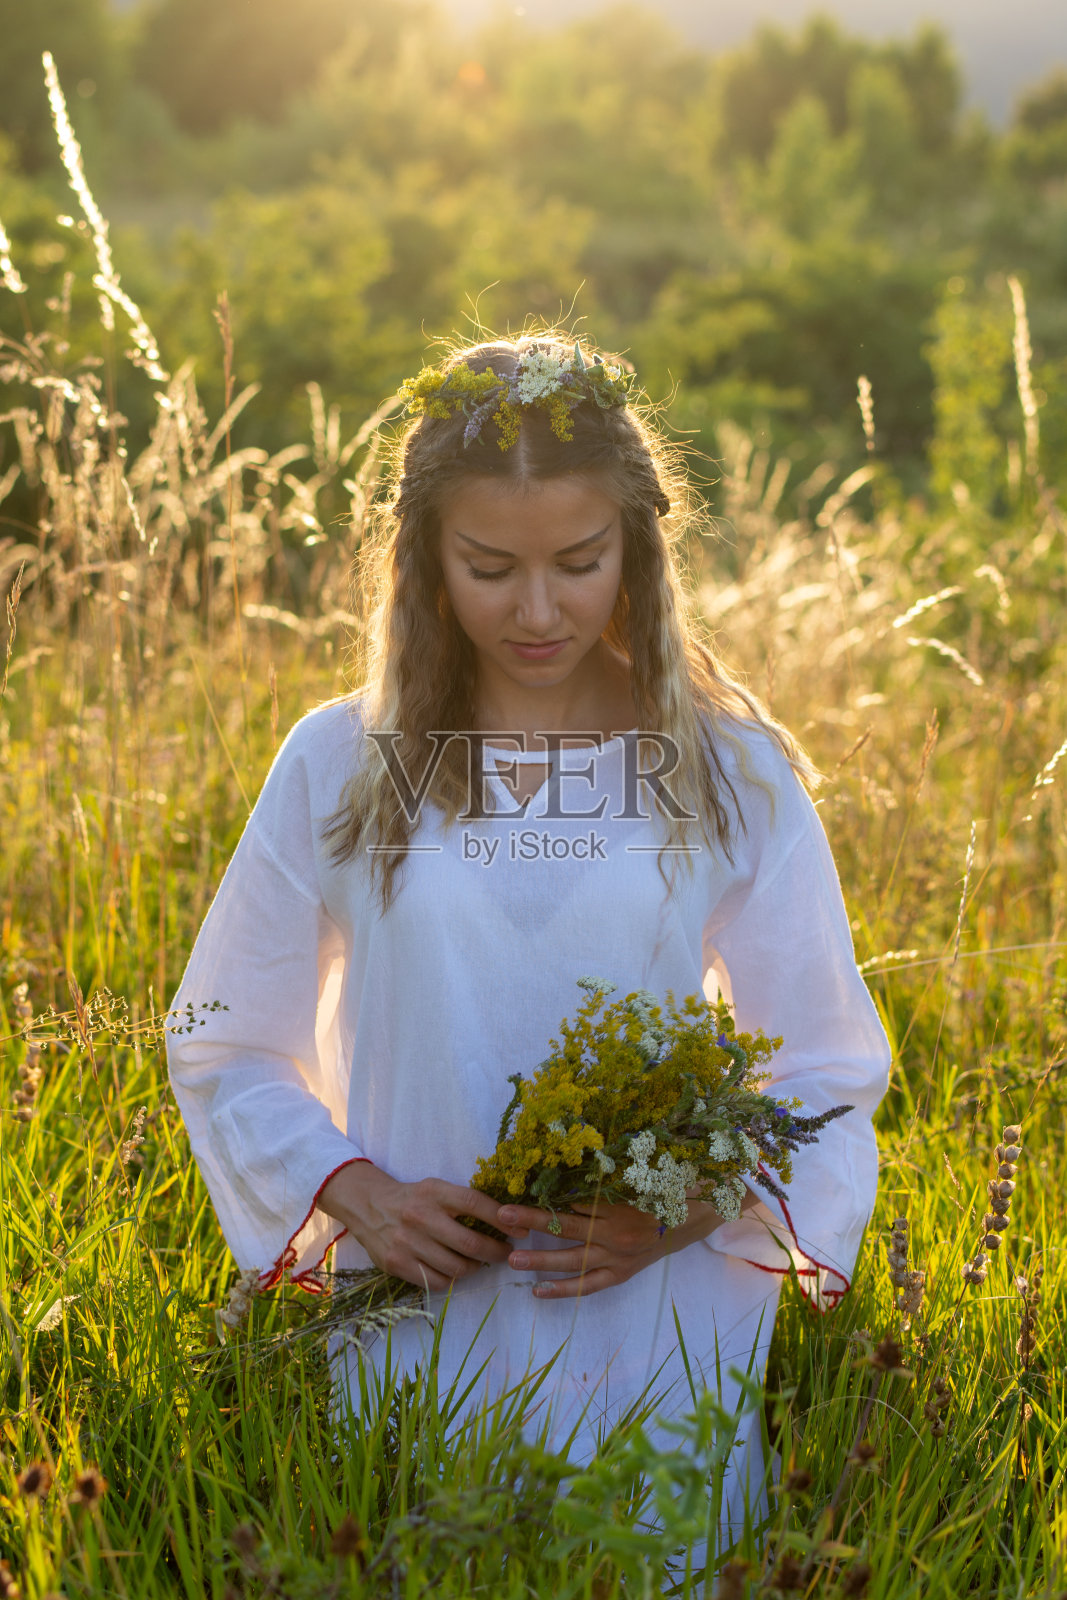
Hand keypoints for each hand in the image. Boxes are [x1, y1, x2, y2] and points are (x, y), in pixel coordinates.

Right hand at [318, 1162, 511, 1291]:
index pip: (475, 1203)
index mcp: (433, 1192)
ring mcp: (407, 1242)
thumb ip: (463, 1201)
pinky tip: (456, 1271)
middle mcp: (420, 1216)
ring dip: (476, 1268)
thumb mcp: (435, 1188)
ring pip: (456, 1267)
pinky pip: (437, 1281)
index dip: (501, 1219)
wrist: (367, 1205)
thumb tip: (506, 1219)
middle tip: (506, 1254)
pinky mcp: (397, 1264)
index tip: (520, 1231)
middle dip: (496, 1252)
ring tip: (481, 1263)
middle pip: (470, 1243)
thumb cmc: (412, 1198)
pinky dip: (453, 1280)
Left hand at [495, 1190, 741, 1300]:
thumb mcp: (635, 1172)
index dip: (542, 1197)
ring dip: (540, 1259)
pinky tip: (537, 1291)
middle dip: (532, 1221)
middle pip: (566, 1227)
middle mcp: (616, 1231)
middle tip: (502, 1218)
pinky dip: (564, 1290)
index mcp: (618, 1202)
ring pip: (573, 1260)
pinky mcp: (621, 1274)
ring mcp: (618, 1256)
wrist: (695, 1215)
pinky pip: (589, 1285)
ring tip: (511, 1259)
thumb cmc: (662, 1186)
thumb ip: (602, 1173)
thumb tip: (565, 1166)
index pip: (571, 1200)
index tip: (513, 1193)